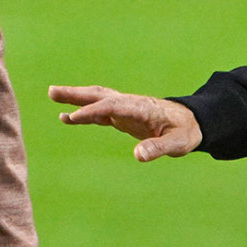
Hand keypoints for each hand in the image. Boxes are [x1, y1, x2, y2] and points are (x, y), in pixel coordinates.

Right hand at [49, 85, 202, 161]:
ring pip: (98, 100)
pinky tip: (67, 118)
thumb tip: (138, 156)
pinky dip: (84, 113)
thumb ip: (158, 148)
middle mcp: (132, 104)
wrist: (194, 122)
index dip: (93, 111)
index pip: (114, 107)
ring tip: (53, 94)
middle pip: (101, 96)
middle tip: (53, 91)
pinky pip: (100, 112)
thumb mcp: (178, 143)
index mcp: (142, 108)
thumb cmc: (187, 131)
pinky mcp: (124, 116)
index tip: (73, 117)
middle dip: (78, 94)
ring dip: (77, 97)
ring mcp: (127, 108)